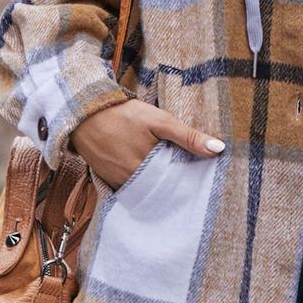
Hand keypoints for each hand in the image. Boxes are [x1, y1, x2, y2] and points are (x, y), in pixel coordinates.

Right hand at [69, 99, 225, 189]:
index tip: (197, 179)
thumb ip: (188, 137)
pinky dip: (138, 183)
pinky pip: (128, 188)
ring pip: (143, 190)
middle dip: (171, 186)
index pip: (174, 185)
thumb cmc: (124, 114)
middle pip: (159, 190)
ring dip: (155, 185)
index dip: (186, 182)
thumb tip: (218, 149)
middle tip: (182, 176)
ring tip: (166, 174)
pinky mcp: (106, 180)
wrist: (84, 111)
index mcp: (146, 169)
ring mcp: (116, 182)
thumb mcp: (160, 121)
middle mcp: (130, 181)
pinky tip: (147, 174)